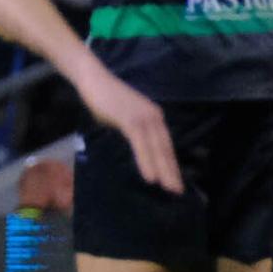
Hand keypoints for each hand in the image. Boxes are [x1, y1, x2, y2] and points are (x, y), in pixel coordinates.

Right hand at [76, 66, 182, 193]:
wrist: (94, 79)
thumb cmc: (106, 100)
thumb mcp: (126, 120)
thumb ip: (135, 134)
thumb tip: (139, 149)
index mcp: (155, 119)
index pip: (166, 146)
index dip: (171, 164)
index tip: (176, 181)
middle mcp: (154, 118)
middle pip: (165, 149)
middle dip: (172, 171)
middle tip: (178, 191)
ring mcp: (143, 118)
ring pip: (156, 149)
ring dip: (163, 170)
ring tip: (168, 188)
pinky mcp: (130, 119)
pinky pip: (141, 144)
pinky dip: (146, 161)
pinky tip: (150, 176)